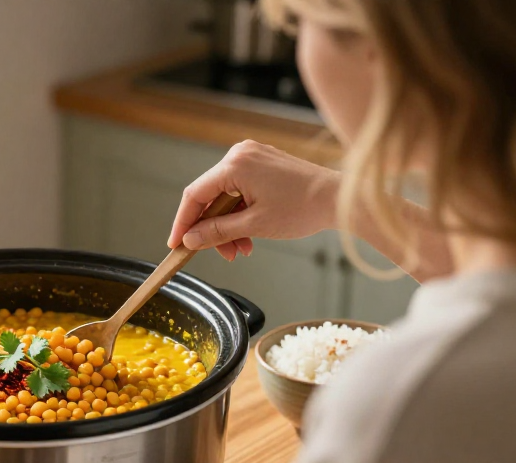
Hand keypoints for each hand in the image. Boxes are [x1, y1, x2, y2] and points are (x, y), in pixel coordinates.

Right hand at [168, 140, 341, 260]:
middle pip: (210, 197)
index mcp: (235, 165)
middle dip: (213, 229)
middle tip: (221, 254)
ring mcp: (252, 158)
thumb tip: (190, 239)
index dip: (183, 222)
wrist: (339, 199)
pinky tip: (249, 235)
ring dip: (228, 225)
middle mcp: (240, 155)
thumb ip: (217, 232)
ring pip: (225, 197)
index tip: (177, 243)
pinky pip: (240, 191)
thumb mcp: (254, 226)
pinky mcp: (263, 165)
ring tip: (241, 249)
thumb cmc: (304, 207)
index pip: (195, 195)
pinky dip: (240, 214)